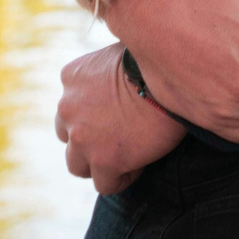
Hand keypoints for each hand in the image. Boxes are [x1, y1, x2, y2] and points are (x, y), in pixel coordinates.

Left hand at [56, 45, 184, 193]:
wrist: (171, 76)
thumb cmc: (156, 61)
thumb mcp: (118, 55)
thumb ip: (105, 73)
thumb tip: (117, 84)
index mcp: (71, 77)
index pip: (70, 107)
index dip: (92, 116)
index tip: (117, 117)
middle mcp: (68, 107)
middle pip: (67, 137)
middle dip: (88, 141)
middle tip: (117, 140)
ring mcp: (82, 137)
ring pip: (78, 166)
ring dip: (99, 165)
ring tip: (127, 158)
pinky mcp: (104, 160)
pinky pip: (105, 184)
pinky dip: (121, 179)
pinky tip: (140, 165)